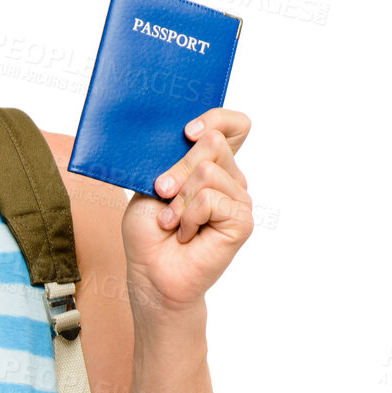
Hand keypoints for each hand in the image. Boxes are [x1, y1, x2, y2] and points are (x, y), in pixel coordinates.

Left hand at [122, 108, 253, 316]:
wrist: (151, 274)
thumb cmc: (149, 233)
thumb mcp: (151, 185)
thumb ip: (174, 158)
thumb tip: (193, 136)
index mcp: (212, 165)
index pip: (234, 126)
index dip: (215, 118)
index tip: (187, 132)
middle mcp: (229, 178)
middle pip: (213, 143)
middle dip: (178, 168)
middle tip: (162, 194)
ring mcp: (239, 198)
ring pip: (207, 171)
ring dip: (178, 199)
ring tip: (172, 222)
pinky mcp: (242, 220)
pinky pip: (210, 198)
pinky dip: (188, 216)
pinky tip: (186, 234)